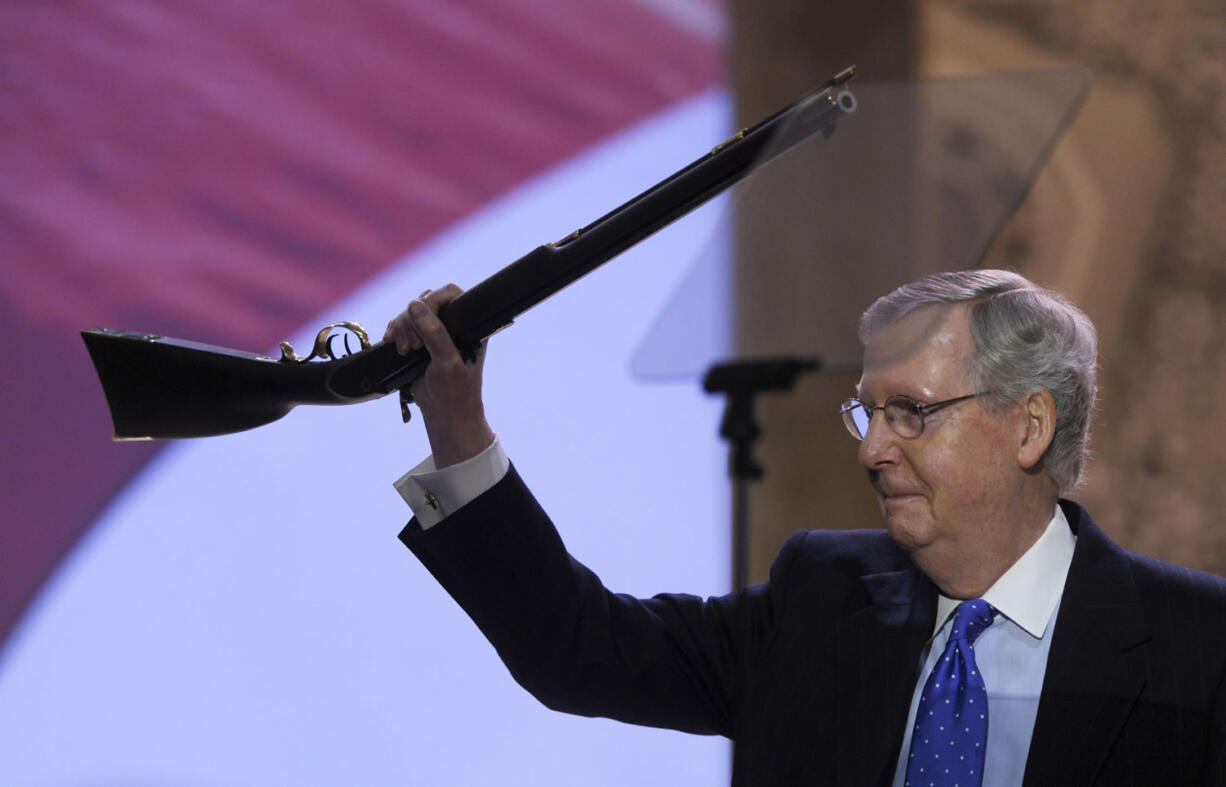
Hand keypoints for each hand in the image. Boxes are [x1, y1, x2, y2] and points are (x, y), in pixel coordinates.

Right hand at [384, 284, 493, 467]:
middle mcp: (453, 325)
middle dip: (413, 320)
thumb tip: (416, 305)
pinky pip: (402, 325)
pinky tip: (392, 343)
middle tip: (414, 346)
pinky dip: (395, 331)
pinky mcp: (420, 342)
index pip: (451, 294)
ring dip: (402, 327)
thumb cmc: (455, 391)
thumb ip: (434, 332)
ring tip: (405, 350)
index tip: (421, 319)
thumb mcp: (447, 361)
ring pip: (412, 313)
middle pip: (426, 301)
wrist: (445, 414)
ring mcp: (435, 332)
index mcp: (469, 325)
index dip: (433, 301)